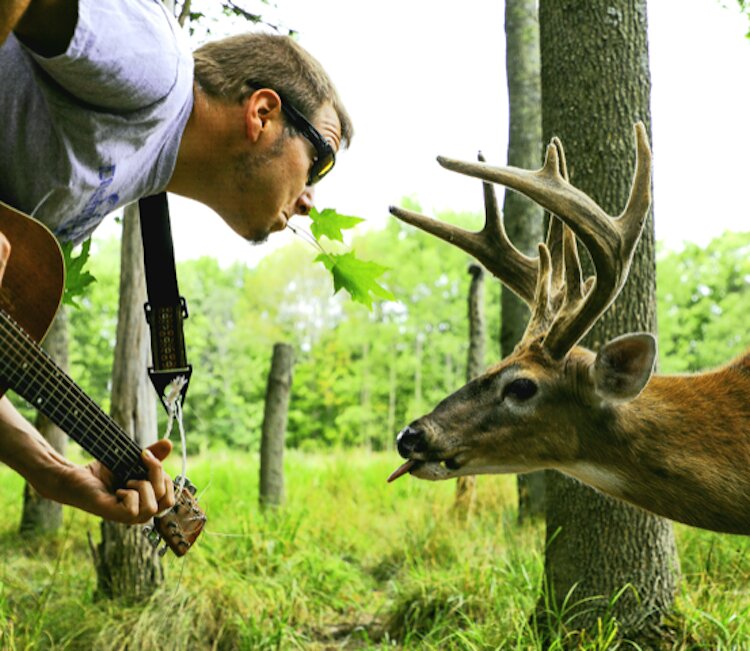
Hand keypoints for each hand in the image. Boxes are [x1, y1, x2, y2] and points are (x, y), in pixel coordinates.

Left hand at [54, 438, 175, 523]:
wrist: (72, 476)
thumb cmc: (100, 472)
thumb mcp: (132, 461)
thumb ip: (152, 456)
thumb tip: (169, 443)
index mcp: (146, 503)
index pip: (170, 499)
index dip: (166, 477)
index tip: (147, 456)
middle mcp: (139, 514)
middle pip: (167, 501)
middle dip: (158, 476)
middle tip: (141, 461)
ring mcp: (127, 518)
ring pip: (152, 507)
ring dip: (143, 486)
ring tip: (127, 480)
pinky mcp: (113, 516)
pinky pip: (134, 510)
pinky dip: (129, 495)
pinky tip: (117, 491)